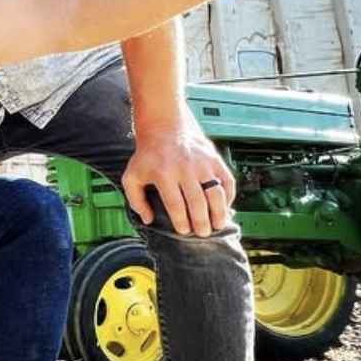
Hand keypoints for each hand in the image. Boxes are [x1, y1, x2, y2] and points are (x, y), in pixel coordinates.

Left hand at [121, 119, 235, 233]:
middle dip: (202, 221)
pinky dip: (229, 195)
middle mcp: (185, 168)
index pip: (176, 204)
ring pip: (216, 192)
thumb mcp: (132, 176)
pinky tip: (225, 206)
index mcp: (164, 174)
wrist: (163, 126)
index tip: (184, 231)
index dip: (182, 221)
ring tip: (219, 224)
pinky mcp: (214, 158)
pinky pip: (227, 180)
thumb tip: (149, 219)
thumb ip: (136, 200)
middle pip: (197, 201)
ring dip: (219, 211)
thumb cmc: (147, 155)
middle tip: (203, 233)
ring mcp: (202, 163)